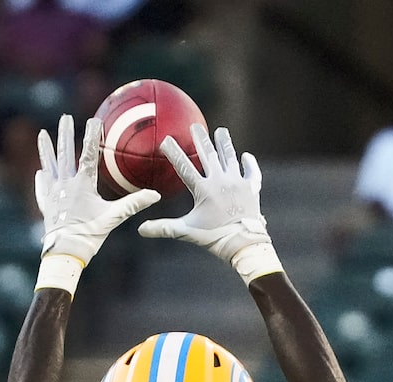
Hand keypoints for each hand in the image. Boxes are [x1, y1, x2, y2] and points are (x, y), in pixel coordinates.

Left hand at [35, 114, 158, 266]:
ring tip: (42, 133)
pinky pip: (42, 189)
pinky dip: (41, 179)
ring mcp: (54, 195)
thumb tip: (155, 195)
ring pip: (49, 166)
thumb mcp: (113, 218)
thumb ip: (133, 204)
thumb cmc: (89, 235)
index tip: (94, 120)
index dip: (92, 135)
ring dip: (46, 149)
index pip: (89, 153)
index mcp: (83, 184)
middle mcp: (66, 184)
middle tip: (65, 118)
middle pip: (65, 153)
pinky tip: (40, 172)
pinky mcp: (46, 206)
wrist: (65, 253)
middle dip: (65, 134)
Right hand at [140, 125, 280, 283]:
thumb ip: (163, 228)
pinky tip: (245, 156)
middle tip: (195, 126)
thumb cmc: (213, 237)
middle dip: (200, 139)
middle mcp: (220, 180)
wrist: (243, 243)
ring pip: (230, 157)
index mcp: (203, 189)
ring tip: (221, 131)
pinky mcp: (251, 187)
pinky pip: (251, 171)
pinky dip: (249, 163)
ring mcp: (237, 182)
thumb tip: (141, 229)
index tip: (166, 140)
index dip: (174, 152)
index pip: (184, 167)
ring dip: (224, 143)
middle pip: (208, 154)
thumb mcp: (186, 232)